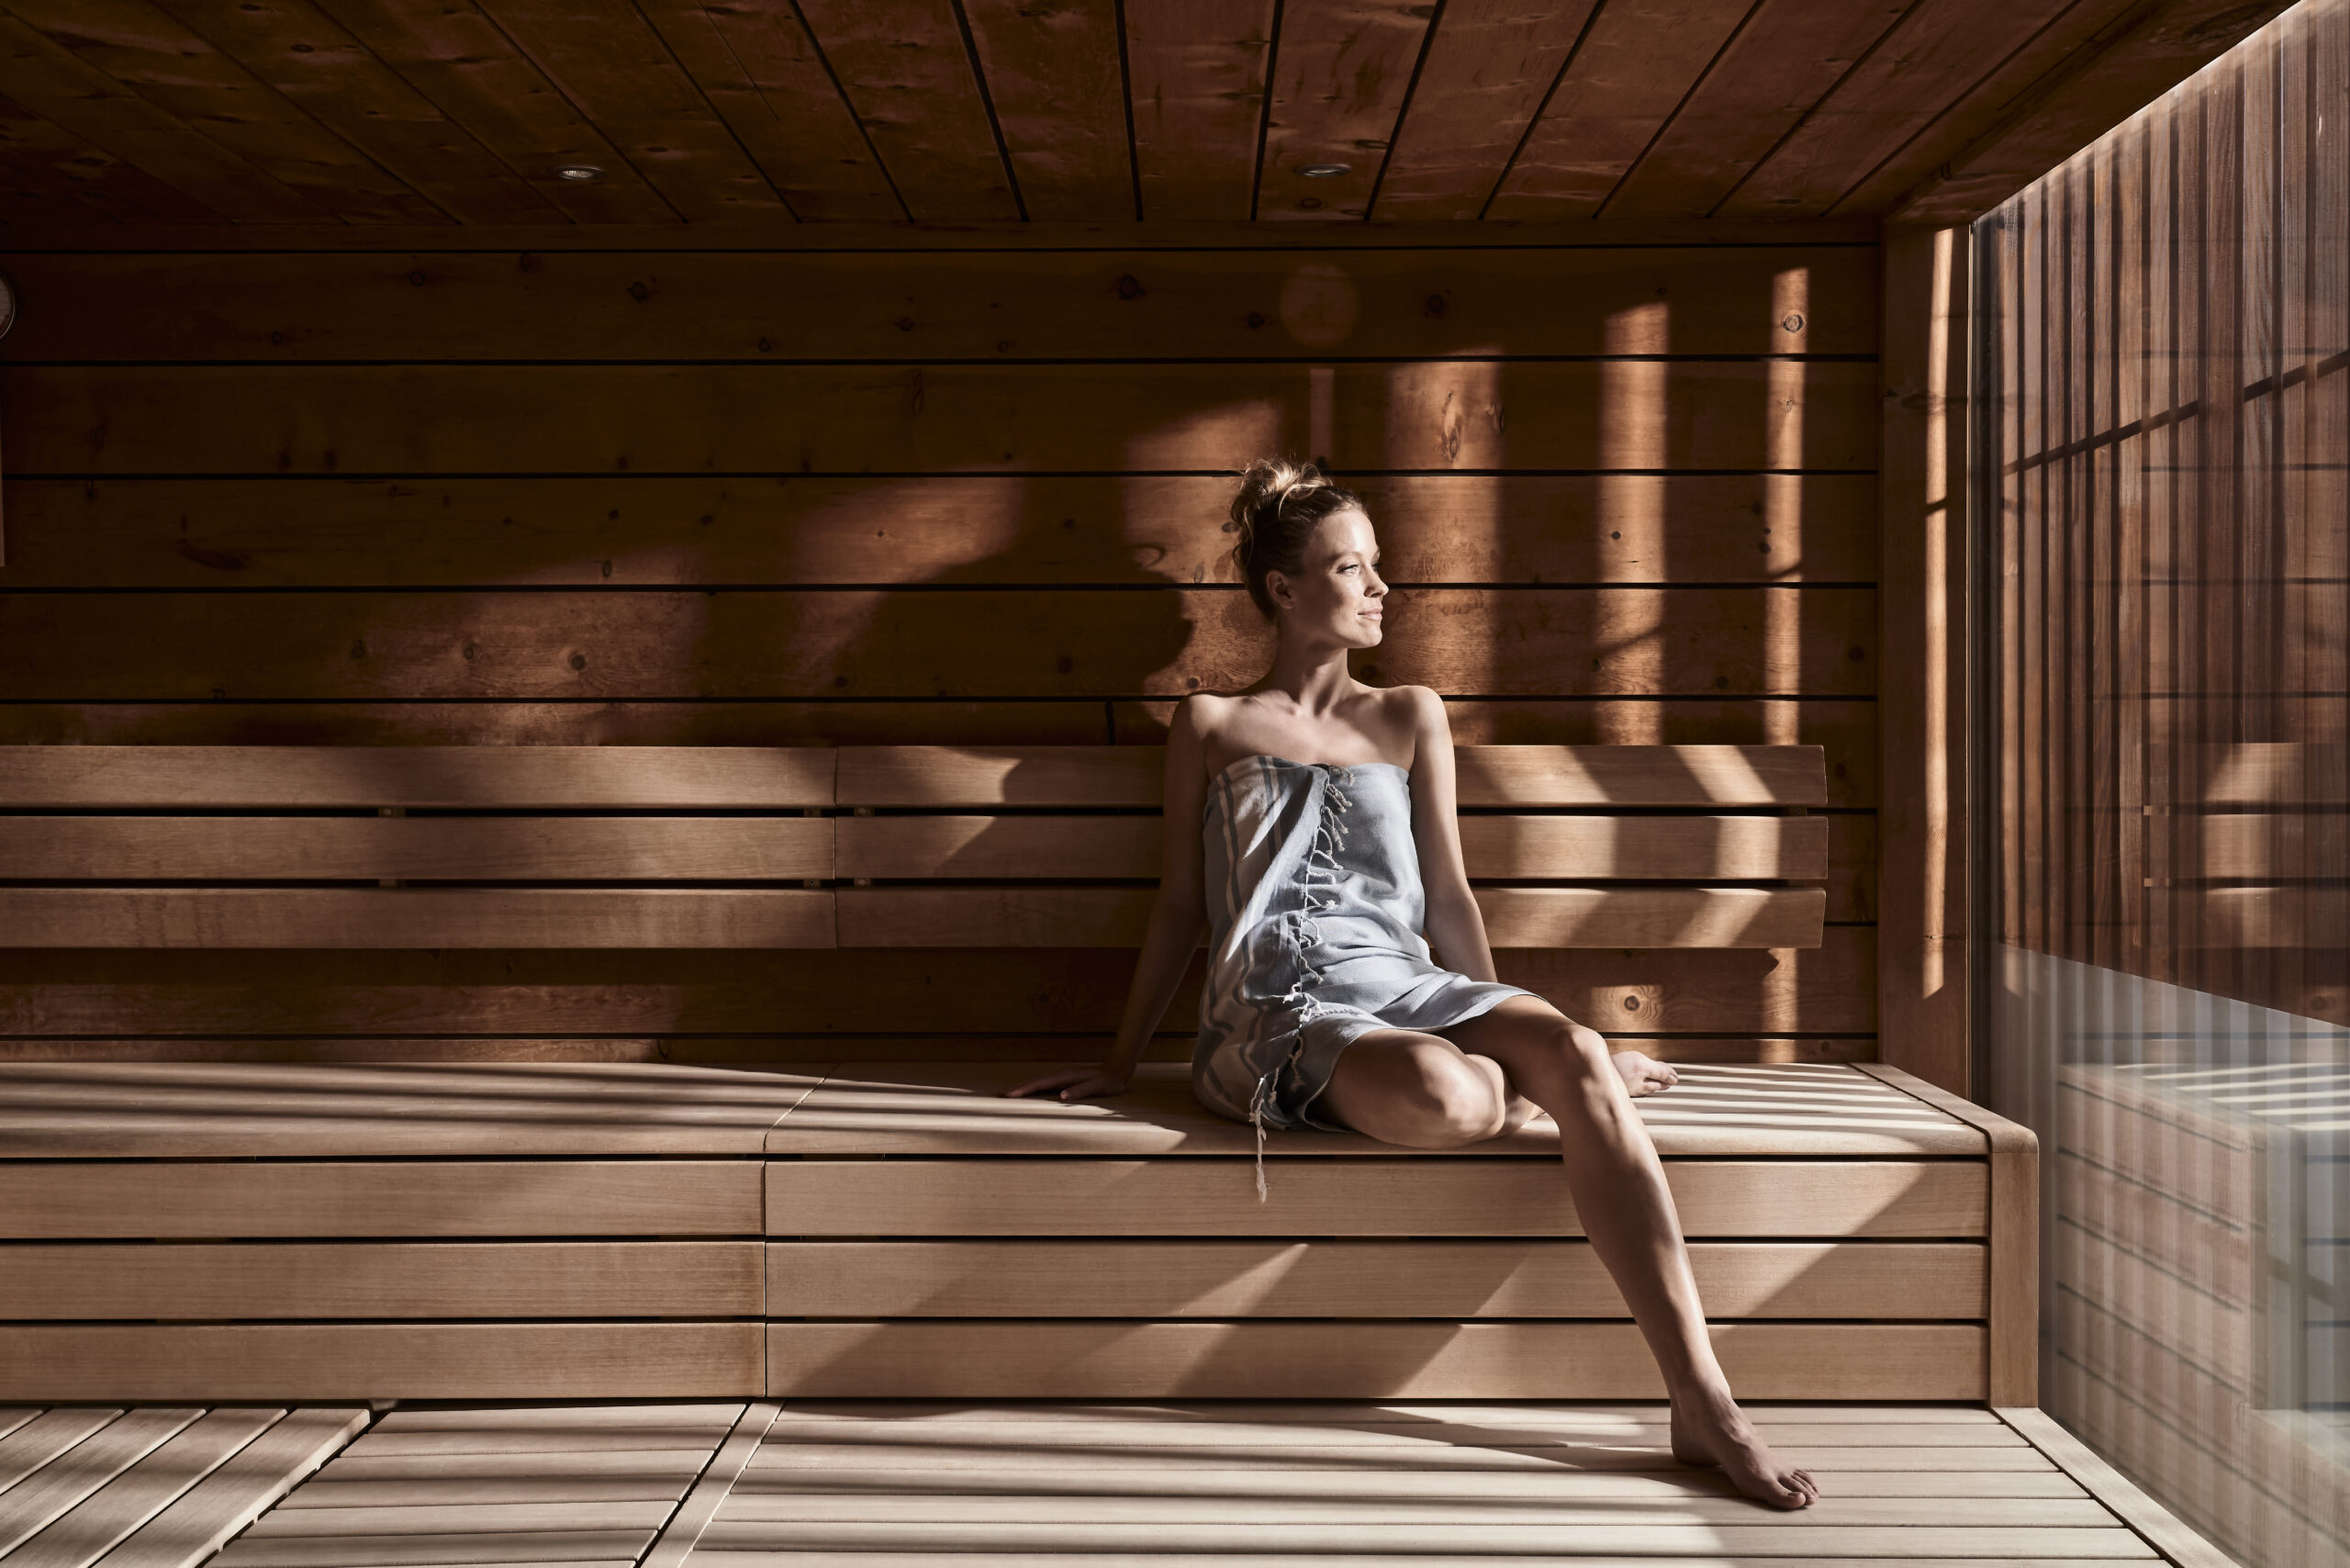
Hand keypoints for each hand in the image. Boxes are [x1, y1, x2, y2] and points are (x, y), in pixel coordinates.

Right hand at [1000, 1064, 1131, 1101]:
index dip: (1024, 1090)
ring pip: (1036, 1082)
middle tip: (999, 1094)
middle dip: (1016, 1087)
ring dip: (1021, 1087)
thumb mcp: (1097, 1088)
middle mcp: (1059, 1075)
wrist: (1116, 1070)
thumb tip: (1062, 1096)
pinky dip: (1030, 1087)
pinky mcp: (1062, 1080)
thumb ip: (1080, 1091)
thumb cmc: (1108, 1082)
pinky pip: (1042, 1084)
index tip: (1010, 1095)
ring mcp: (1060, 1076)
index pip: (1039, 1084)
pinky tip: (1026, 1091)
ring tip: (1006, 1093)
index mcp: (1064, 1077)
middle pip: (1033, 1081)